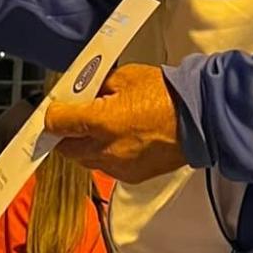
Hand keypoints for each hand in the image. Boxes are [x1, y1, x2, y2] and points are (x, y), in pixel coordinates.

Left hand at [44, 63, 184, 184]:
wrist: (201, 120)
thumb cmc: (167, 95)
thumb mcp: (126, 76)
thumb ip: (97, 86)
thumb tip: (81, 92)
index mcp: (101, 121)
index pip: (56, 123)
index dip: (52, 115)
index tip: (55, 109)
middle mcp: (105, 149)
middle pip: (65, 147)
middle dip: (65, 134)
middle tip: (73, 118)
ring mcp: (117, 166)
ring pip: (84, 160)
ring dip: (84, 146)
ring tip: (99, 128)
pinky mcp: (130, 176)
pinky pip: (105, 167)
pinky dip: (105, 155)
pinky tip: (118, 140)